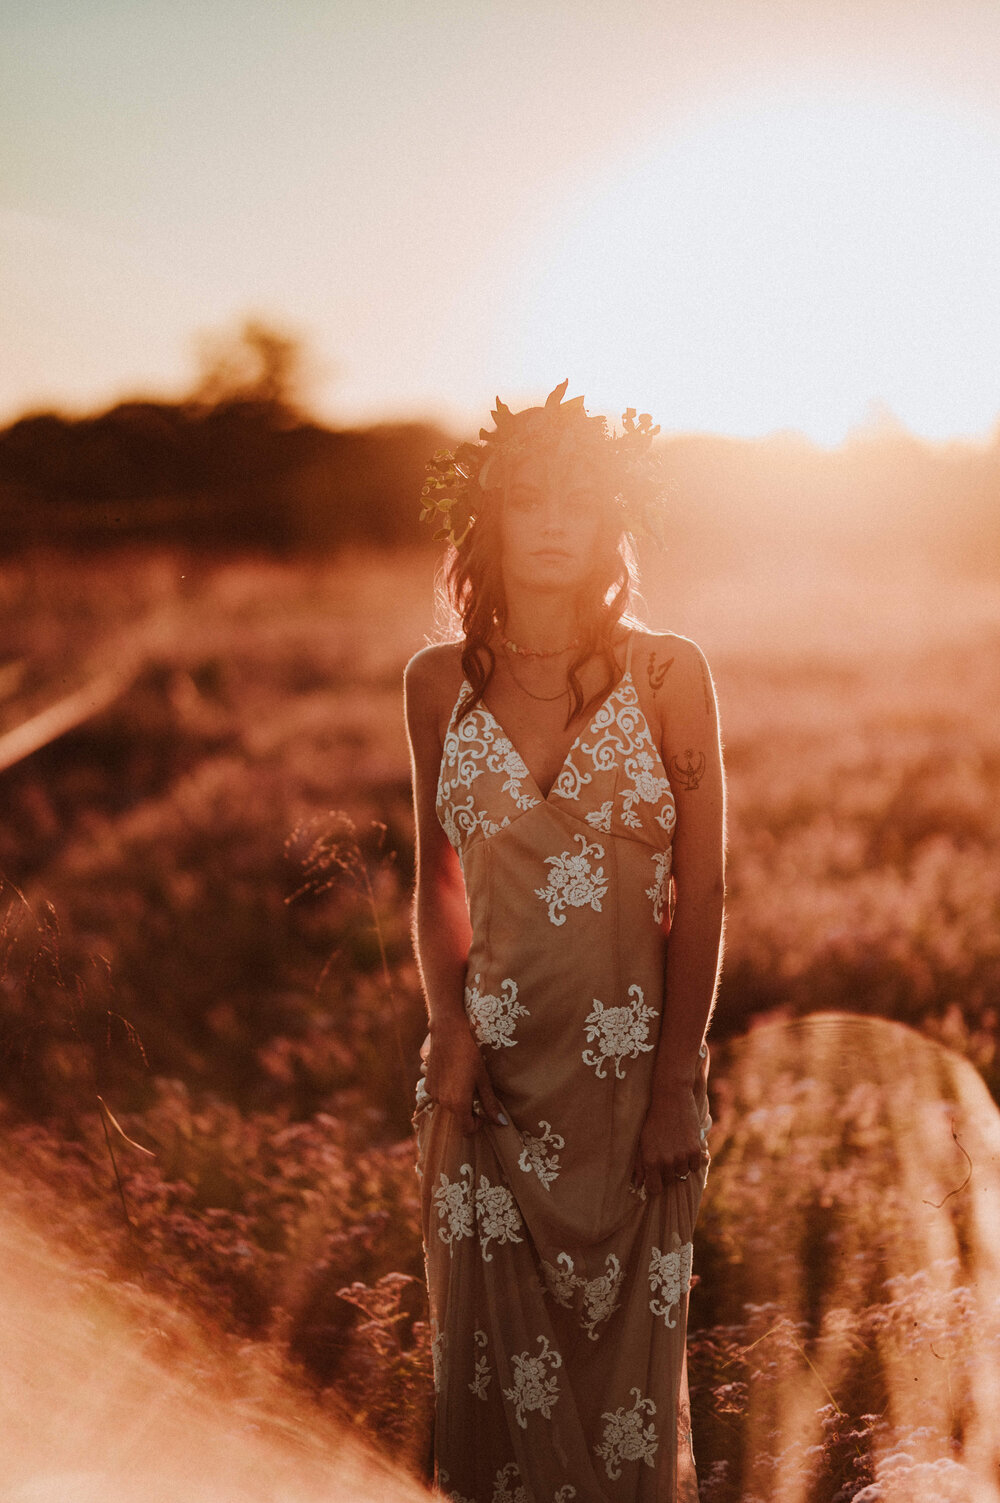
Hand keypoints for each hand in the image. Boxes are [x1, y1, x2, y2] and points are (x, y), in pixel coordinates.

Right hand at [421, 1021, 507, 1136]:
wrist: (448, 1033)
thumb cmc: (470, 1055)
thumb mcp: (483, 1079)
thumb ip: (491, 1104)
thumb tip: (502, 1124)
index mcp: (458, 1103)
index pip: (467, 1130)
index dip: (477, 1125)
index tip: (483, 1113)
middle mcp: (442, 1102)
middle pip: (457, 1116)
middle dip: (468, 1109)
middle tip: (476, 1090)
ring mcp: (433, 1093)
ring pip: (448, 1105)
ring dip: (456, 1098)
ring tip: (464, 1079)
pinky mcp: (427, 1084)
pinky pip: (439, 1095)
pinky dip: (446, 1090)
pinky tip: (453, 1073)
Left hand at [631, 1086, 708, 1197]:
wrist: (671, 1098)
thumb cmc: (653, 1120)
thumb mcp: (642, 1142)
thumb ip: (640, 1165)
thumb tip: (637, 1185)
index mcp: (650, 1161)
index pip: (655, 1189)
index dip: (655, 1185)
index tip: (656, 1178)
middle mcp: (666, 1162)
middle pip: (670, 1182)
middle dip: (667, 1174)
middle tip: (666, 1158)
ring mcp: (681, 1157)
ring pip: (683, 1175)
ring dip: (680, 1167)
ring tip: (676, 1151)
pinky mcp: (695, 1150)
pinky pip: (695, 1167)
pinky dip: (692, 1161)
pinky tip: (686, 1148)